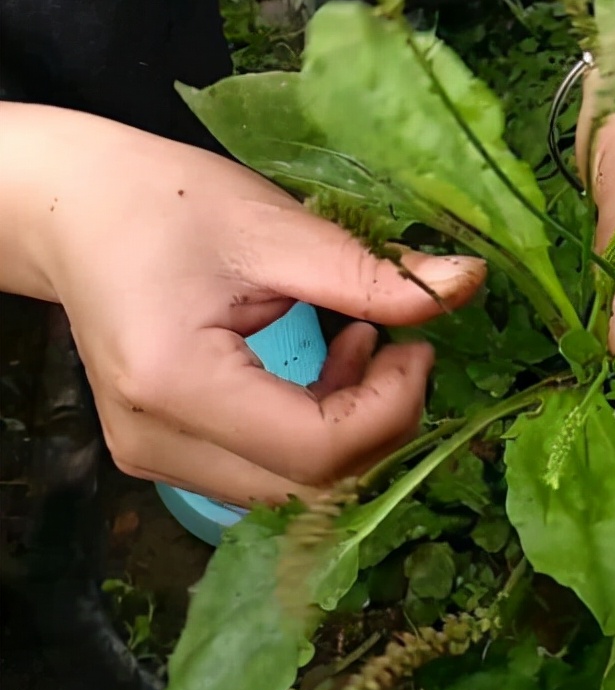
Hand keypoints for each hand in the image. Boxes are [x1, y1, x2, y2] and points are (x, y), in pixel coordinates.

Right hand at [0, 105, 483, 505]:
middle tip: (408, 344)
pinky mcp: (168, 452)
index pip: (319, 452)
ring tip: (366, 339)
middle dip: (382, 421)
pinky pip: (269, 469)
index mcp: (177, 386)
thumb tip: (468, 284)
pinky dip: (319, 427)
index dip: (393, 409)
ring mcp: (158, 458)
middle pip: (312, 484)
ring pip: (295, 486)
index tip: (420, 345)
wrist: (72, 210)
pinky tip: (333, 363)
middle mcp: (159, 444)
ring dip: (353, 425)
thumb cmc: (162, 202)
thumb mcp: (274, 227)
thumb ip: (370, 272)